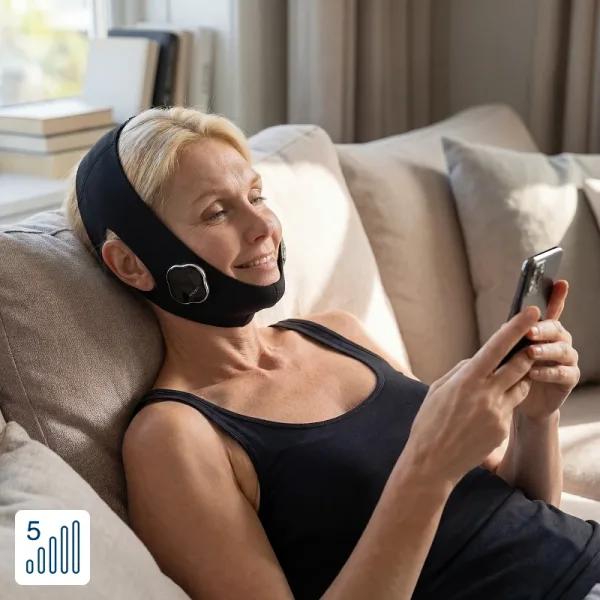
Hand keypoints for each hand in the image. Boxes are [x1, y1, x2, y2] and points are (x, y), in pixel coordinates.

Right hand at [405, 306, 539, 485]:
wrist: (432, 461)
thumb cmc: (429, 422)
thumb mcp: (438, 389)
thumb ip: (461, 371)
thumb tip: (478, 360)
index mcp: (467, 379)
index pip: (497, 347)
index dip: (516, 327)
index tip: (531, 312)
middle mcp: (486, 393)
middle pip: (519, 365)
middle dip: (525, 353)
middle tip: (527, 346)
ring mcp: (498, 412)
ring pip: (520, 386)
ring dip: (517, 379)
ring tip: (498, 384)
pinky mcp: (503, 429)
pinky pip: (509, 408)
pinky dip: (502, 404)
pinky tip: (481, 416)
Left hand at [517, 280, 579, 421]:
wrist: (523, 401)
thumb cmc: (515, 370)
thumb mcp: (511, 351)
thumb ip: (514, 336)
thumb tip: (508, 324)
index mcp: (546, 331)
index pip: (553, 310)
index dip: (558, 296)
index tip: (560, 282)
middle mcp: (560, 341)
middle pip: (557, 329)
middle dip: (543, 328)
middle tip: (529, 331)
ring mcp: (567, 360)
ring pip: (562, 350)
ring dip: (545, 350)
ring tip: (530, 352)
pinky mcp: (569, 379)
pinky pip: (563, 373)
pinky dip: (548, 372)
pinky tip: (533, 373)